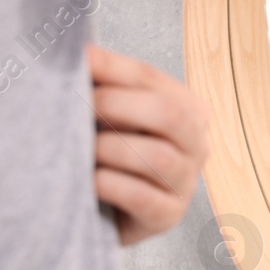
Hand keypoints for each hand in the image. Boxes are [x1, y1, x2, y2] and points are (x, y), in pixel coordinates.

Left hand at [87, 43, 211, 245]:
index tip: (78, 60)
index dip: (112, 66)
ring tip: (82, 150)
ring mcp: (186, 183)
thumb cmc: (111, 155)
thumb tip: (73, 52)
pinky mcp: (168, 216)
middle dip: (116, 105)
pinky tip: (91, 181)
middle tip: (79, 108)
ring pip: (156, 156)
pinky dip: (110, 185)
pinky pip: (142, 197)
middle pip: (167, 113)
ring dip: (110, 148)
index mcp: (188, 109)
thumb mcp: (112, 115)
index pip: (150, 78)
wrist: (107, 212)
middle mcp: (197, 144)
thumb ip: (103, 85)